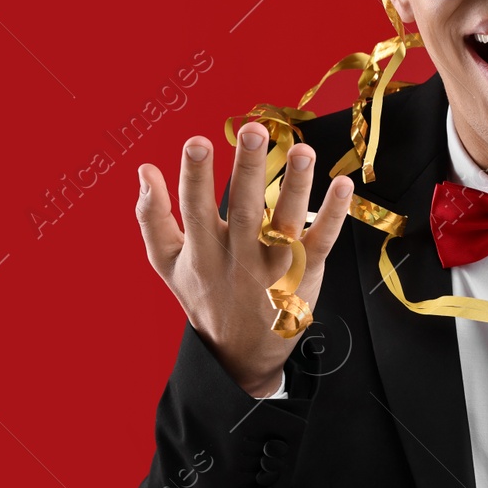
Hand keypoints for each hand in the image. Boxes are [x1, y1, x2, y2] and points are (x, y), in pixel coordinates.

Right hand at [136, 124, 354, 396]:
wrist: (240, 357)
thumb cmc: (205, 299)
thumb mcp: (168, 264)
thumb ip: (153, 217)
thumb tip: (145, 170)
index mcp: (203, 251)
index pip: (195, 209)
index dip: (195, 176)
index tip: (197, 142)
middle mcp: (239, 258)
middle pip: (245, 210)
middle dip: (249, 170)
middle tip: (252, 130)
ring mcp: (274, 268)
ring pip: (287, 224)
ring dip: (297, 186)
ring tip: (303, 150)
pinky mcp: (305, 275)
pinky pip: (322, 242)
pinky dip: (334, 214)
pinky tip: (343, 185)